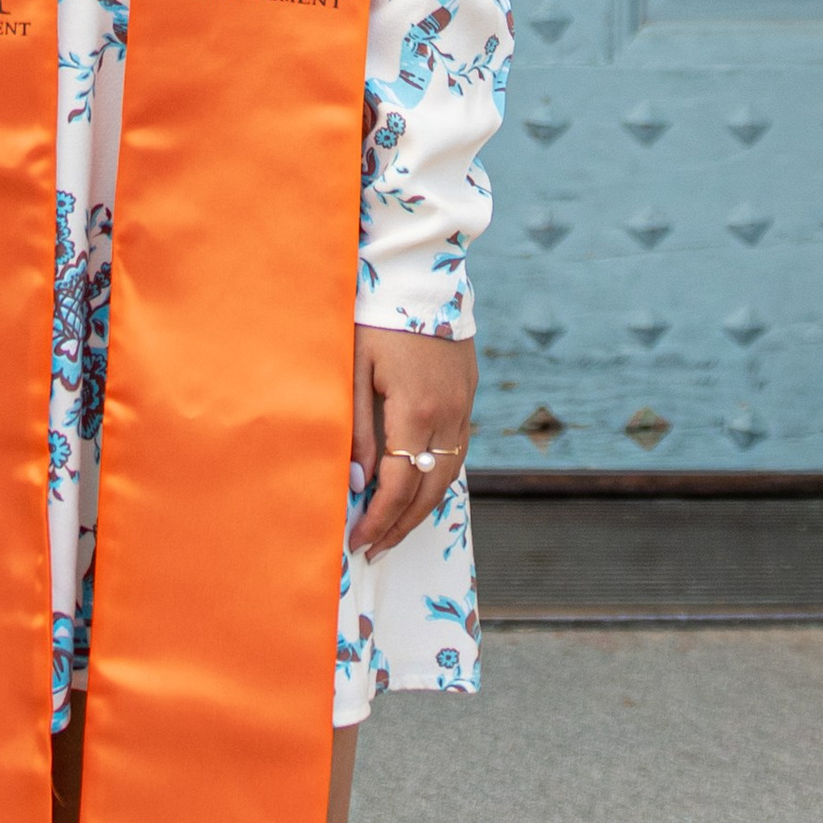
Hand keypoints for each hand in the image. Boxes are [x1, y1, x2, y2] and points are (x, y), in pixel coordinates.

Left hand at [348, 324, 476, 556]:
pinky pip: (458, 451)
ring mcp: (463, 406)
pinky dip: (439, 478)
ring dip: (422, 508)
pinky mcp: (468, 395)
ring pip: (449, 474)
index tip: (358, 541)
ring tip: (396, 530)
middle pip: (428, 489)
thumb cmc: (376, 317)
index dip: (379, 519)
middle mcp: (447, 415)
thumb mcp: (354, 368)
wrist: (421, 274)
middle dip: (401, 525)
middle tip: (374, 549)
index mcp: (415, 410)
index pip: (399, 485)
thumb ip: (357, 429)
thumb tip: (356, 483)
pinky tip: (421, 489)